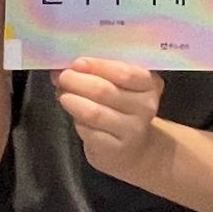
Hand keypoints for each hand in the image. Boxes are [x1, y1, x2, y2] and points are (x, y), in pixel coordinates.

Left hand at [54, 57, 166, 183]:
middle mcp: (145, 106)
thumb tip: (63, 67)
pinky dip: (77, 122)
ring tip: (63, 96)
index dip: (97, 66)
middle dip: (77, 81)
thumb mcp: (119, 85)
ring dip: (73, 101)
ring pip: (94, 112)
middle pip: (104, 90)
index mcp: (149, 83)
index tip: (77, 63)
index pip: (125, 72)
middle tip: (63, 77)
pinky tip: (75, 117)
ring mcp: (132, 130)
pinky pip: (89, 132)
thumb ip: (98, 72)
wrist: (133, 147)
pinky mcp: (115, 149)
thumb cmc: (121, 107)